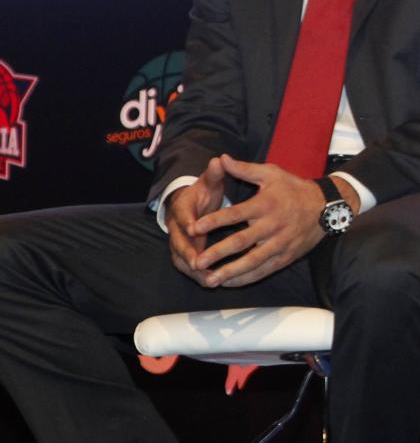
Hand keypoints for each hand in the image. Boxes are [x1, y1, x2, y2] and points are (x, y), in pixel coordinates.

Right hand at [166, 157, 229, 283]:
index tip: (194, 228)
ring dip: (193, 270)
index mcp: (182, 208)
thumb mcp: (209, 181)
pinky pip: (189, 266)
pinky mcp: (186, 252)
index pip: (182, 215)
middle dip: (187, 253)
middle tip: (198, 263)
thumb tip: (219, 159)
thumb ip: (214, 174)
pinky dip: (198, 274)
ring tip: (208, 279)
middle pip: (178, 242)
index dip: (187, 222)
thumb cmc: (204, 192)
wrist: (193, 202)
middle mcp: (177, 227)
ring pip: (181, 258)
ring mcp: (180, 241)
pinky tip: (213, 283)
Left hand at [186, 156, 331, 287]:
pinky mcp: (286, 256)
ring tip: (210, 280)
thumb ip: (244, 169)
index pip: (236, 213)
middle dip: (217, 253)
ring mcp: (280, 243)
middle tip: (196, 262)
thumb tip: (221, 159)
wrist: (326, 207)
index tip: (194, 228)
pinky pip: (263, 270)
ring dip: (229, 272)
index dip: (215, 221)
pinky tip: (229, 282)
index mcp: (265, 204)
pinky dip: (245, 278)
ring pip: (252, 261)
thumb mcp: (271, 174)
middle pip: (241, 242)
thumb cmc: (294, 189)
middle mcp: (272, 225)